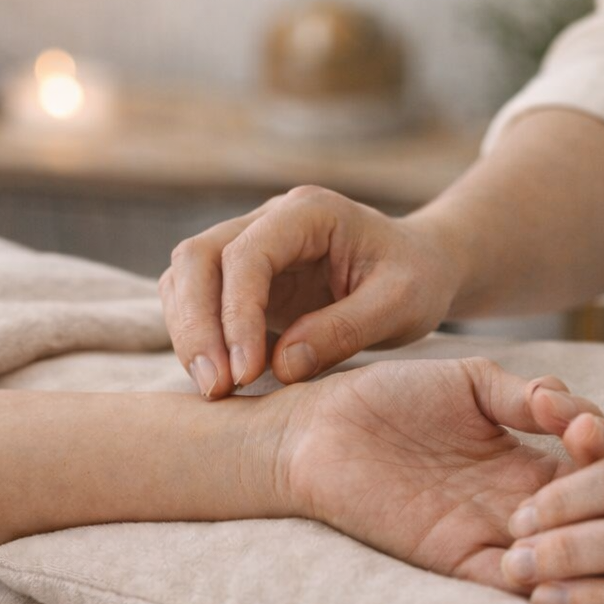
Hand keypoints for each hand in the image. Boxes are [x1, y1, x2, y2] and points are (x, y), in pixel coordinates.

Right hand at [159, 186, 463, 398]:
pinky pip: (194, 300)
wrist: (418, 269)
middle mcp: (268, 220)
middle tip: (215, 388)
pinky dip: (196, 337)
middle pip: (198, 258)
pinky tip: (218, 377)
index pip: (247, 255)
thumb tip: (280, 366)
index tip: (246, 372)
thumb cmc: (416, 280)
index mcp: (309, 213)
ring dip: (189, 334)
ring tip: (214, 390)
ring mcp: (247, 245)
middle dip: (197, 326)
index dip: (236, 314)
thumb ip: (344, 331)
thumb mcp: (401, 305)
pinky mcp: (238, 279)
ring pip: (185, 277)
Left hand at [276, 357, 600, 588]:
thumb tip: (574, 404)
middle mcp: (519, 504)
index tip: (587, 429)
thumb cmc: (386, 398)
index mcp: (529, 460)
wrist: (317, 428)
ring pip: (569, 562)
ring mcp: (490, 535)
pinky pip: (512, 587)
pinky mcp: (453, 560)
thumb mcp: (469, 381)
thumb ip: (524, 393)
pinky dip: (541, 580)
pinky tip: (547, 555)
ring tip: (578, 514)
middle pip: (600, 522)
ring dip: (585, 544)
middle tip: (587, 476)